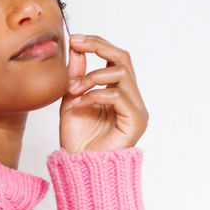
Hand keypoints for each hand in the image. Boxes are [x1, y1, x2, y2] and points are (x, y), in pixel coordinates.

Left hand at [59, 34, 148, 154]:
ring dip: (92, 77)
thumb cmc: (78, 141)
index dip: (97, 44)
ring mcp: (136, 110)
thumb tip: (77, 47)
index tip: (75, 39)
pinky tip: (79, 104)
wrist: (79, 169)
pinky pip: (117, 96)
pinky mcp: (135, 121)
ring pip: (121, 74)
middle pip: (124, 58)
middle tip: (77, 44)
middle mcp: (131, 98)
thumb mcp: (72, 99)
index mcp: (119, 92)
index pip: (115, 58)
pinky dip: (95, 95)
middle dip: (99, 46)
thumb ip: (77, 75)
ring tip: (73, 90)